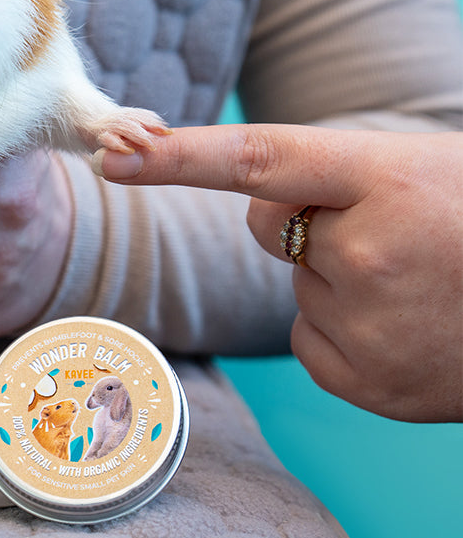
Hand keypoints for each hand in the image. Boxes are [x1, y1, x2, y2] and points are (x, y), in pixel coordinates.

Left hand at [93, 125, 462, 421]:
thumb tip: (249, 207)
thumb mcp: (421, 168)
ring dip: (338, 279)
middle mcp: (372, 251)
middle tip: (393, 229)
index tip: (114, 155)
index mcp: (387, 177)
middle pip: (267, 225)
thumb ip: (329, 176)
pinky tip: (409, 325)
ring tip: (422, 280)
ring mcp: (371, 324)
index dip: (180, 158)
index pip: (260, 159)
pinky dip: (344, 329)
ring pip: (296, 284)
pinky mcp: (369, 382)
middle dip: (303, 220)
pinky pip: (311, 338)